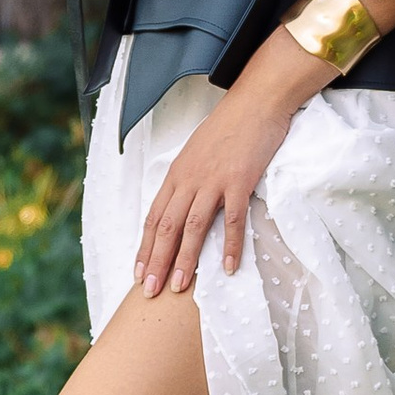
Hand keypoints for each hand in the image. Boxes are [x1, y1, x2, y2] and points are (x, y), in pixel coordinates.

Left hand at [135, 86, 298, 293]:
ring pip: (193, 227)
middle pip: (167, 227)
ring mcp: (214, 180)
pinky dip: (229, 244)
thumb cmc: (228, 128)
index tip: (139, 274)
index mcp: (177, 174)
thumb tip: (182, 206)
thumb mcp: (197, 153)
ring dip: (185, 259)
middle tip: (151, 291)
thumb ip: (188, 180)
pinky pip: (232, 219)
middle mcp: (189, 180)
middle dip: (157, 261)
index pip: (154, 217)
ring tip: (179, 286)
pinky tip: (227, 267)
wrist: (255, 102)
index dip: (146, 248)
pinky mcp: (239, 181)